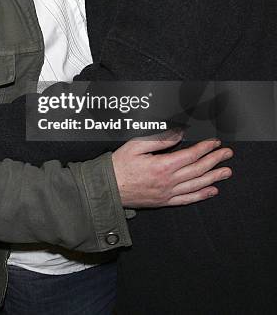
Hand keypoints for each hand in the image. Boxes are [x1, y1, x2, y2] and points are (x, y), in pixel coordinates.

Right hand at [112, 131, 232, 207]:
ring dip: (214, 177)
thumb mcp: (136, 145)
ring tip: (226, 171)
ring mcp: (167, 193)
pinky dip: (201, 195)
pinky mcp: (164, 201)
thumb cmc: (119, 165)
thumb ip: (159, 140)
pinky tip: (212, 190)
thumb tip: (178, 134)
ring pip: (196, 185)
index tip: (215, 142)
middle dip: (215, 160)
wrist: (108, 189)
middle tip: (227, 154)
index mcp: (162, 166)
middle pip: (198, 170)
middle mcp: (168, 181)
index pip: (190, 155)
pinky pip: (187, 199)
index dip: (205, 148)